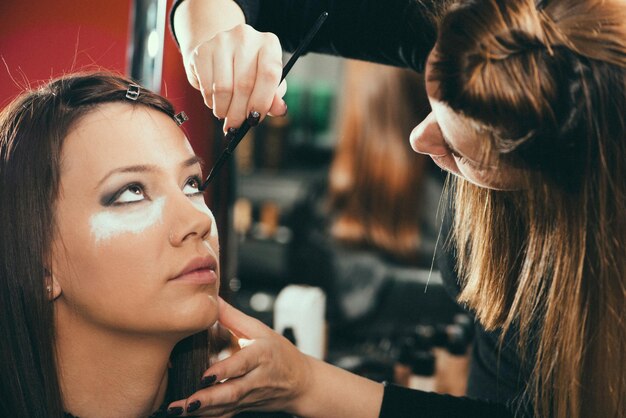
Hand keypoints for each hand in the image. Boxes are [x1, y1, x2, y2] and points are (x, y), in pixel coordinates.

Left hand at [167, 297, 313, 416]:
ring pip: (226, 407)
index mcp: (261, 355)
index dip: (224, 371)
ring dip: (203, 411)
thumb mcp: (261, 330)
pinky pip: (225, 416)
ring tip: (179, 410)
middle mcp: (257, 379)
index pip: (242, 364)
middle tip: (187, 402)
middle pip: (232, 392)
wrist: (301, 383)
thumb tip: (212, 299)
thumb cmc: (280, 353)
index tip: (205, 375)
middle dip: (208, 399)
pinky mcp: (244, 408)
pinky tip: (189, 417)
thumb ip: (234, 317)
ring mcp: (250, 396)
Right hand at [184, 24, 287, 132]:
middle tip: (236, 127)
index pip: (269, 73)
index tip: (255, 119)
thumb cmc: (250, 72)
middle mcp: (246, 37)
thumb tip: (279, 110)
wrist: (221, 54)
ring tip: (226, 115)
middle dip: (239, 112)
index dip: (262, 101)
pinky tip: (215, 103)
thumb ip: (275, 98)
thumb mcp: (268, 83)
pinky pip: (206, 86)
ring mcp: (222, 41)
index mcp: (269, 44)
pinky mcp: (202, 51)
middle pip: (244, 83)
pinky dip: (211, 102)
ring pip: (223, 87)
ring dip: (224, 110)